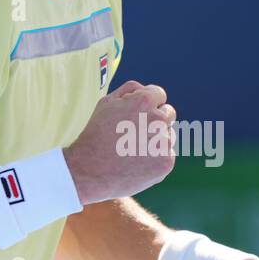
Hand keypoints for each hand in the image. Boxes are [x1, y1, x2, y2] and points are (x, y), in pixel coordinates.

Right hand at [64, 80, 176, 204]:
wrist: (90, 170)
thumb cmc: (97, 134)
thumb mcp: (107, 102)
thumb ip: (131, 90)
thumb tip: (147, 89)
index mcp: (145, 101)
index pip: (160, 95)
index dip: (148, 105)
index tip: (137, 116)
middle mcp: (158, 119)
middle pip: (168, 114)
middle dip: (155, 121)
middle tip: (134, 134)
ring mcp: (164, 142)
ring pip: (169, 135)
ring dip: (157, 140)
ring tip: (133, 150)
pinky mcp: (166, 162)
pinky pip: (167, 155)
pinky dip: (156, 159)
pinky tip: (137, 163)